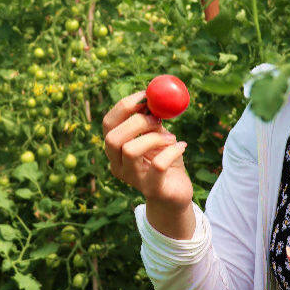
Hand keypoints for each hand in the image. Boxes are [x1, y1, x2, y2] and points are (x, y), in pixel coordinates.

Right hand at [102, 90, 190, 207]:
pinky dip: (172, 151)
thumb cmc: (166, 161)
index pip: (108, 124)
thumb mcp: (158, 136)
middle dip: (137, 122)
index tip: (145, 96)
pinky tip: (181, 146)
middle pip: (112, 138)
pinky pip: (158, 165)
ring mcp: (132, 179)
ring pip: (130, 151)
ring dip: (154, 137)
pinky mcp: (152, 189)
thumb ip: (153, 120)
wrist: (176, 193)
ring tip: (171, 138)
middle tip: (157, 119)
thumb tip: (154, 97)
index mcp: (116, 148)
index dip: (124, 106)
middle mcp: (117, 165)